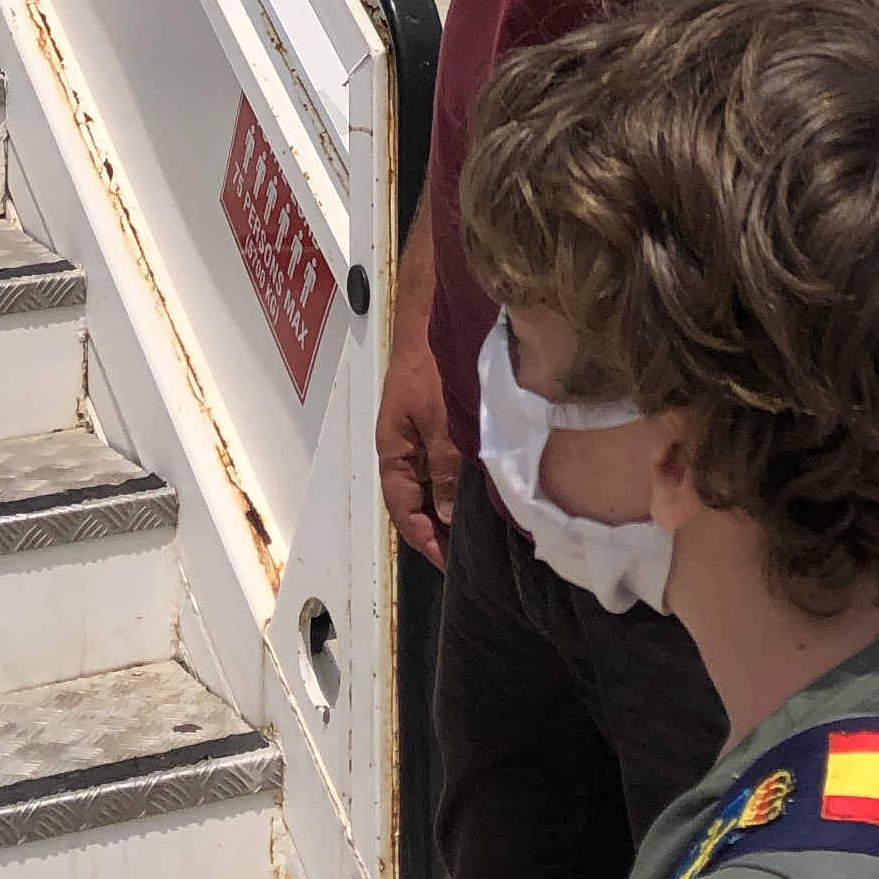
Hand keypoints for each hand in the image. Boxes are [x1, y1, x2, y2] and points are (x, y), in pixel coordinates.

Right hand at [376, 325, 462, 571]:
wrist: (435, 316)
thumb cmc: (430, 365)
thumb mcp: (439, 421)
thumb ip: (445, 468)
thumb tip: (448, 516)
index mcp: (394, 452)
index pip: (404, 509)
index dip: (425, 538)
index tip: (449, 563)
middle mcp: (405, 449)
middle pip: (418, 501)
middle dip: (440, 530)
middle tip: (471, 555)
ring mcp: (423, 436)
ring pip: (434, 484)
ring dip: (452, 508)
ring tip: (480, 533)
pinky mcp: (442, 424)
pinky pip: (448, 464)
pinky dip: (462, 483)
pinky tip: (484, 492)